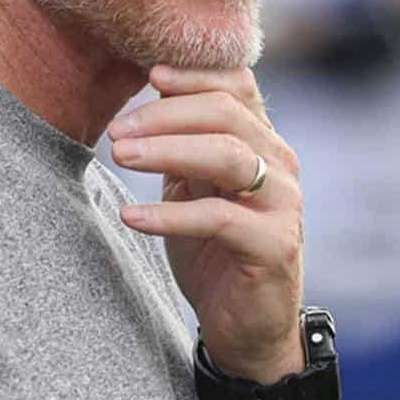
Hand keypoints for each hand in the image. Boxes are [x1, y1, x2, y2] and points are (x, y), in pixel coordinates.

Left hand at [108, 65, 302, 382]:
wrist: (248, 326)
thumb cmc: (214, 251)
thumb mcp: (195, 187)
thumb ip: (182, 143)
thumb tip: (150, 86)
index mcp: (262, 142)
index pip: (238, 86)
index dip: (194, 74)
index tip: (148, 73)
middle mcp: (280, 165)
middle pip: (227, 114)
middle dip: (166, 115)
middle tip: (117, 129)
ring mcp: (283, 205)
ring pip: (229, 156)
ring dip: (168, 150)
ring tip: (120, 155)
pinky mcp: (274, 246)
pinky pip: (220, 218)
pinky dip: (170, 214)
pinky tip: (131, 216)